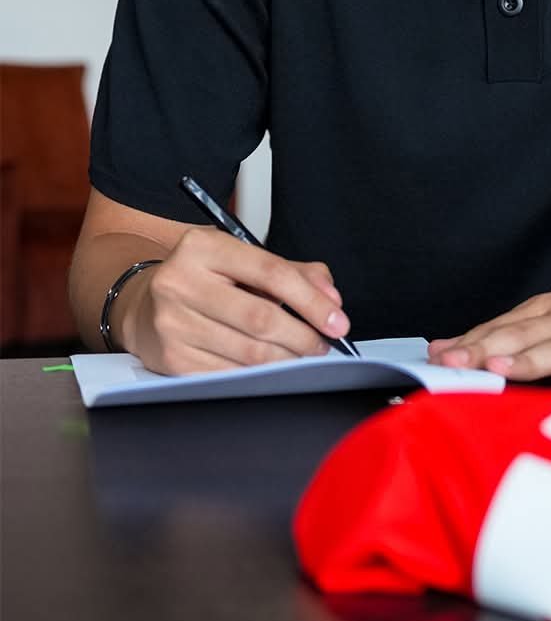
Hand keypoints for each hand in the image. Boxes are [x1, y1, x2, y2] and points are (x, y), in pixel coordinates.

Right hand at [116, 226, 350, 373]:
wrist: (144, 304)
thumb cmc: (206, 280)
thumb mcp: (243, 260)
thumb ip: (293, 272)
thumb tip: (331, 298)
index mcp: (203, 246)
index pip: (271, 272)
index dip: (311, 300)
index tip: (337, 320)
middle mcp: (180, 281)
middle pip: (261, 317)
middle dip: (303, 335)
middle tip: (325, 344)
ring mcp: (172, 323)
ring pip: (248, 351)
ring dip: (287, 359)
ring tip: (305, 356)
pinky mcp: (171, 358)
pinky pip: (230, 373)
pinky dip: (260, 374)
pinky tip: (274, 368)